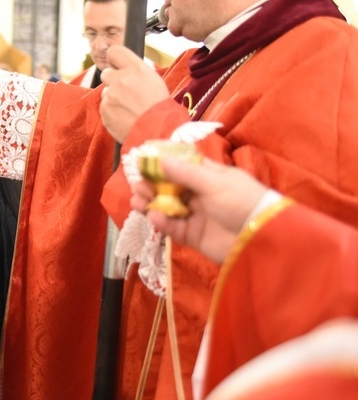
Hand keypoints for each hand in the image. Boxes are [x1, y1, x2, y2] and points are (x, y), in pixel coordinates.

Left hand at [99, 46, 169, 141]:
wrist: (157, 131)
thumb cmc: (159, 106)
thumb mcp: (153, 79)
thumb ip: (135, 70)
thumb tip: (124, 67)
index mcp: (135, 69)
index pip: (114, 51)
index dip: (115, 59)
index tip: (117, 65)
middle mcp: (120, 79)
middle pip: (106, 73)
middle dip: (114, 81)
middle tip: (127, 92)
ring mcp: (110, 96)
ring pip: (106, 92)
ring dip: (114, 98)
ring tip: (130, 108)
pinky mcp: (104, 110)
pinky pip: (105, 107)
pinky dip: (112, 112)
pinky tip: (125, 116)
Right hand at [130, 157, 268, 262]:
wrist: (262, 239)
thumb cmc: (242, 202)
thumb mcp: (215, 183)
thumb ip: (185, 173)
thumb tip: (160, 159)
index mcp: (209, 176)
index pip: (181, 165)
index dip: (162, 163)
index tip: (143, 162)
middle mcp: (200, 194)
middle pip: (169, 187)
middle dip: (152, 185)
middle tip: (138, 185)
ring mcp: (196, 215)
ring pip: (167, 207)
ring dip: (151, 203)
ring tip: (137, 201)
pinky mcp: (193, 235)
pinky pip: (173, 227)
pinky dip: (162, 222)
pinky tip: (154, 217)